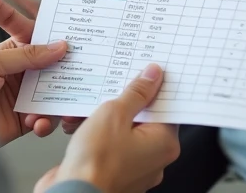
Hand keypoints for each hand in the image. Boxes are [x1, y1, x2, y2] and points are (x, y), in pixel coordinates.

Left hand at [0, 0, 84, 135]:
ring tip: (55, 109)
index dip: (55, 38)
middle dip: (64, 72)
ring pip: (53, 94)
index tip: (73, 38)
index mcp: (11, 51)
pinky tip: (37, 124)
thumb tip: (58, 46)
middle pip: (51, 69)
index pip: (36, 39)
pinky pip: (45, 119)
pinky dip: (45, 122)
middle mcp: (19, 72)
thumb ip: (28, 55)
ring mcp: (23, 96)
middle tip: (78, 74)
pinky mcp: (24, 120)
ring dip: (56, 102)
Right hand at [36, 65, 179, 192]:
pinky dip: (94, 134)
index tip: (143, 72)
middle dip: (121, 102)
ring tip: (85, 113)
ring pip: (122, 131)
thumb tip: (152, 77)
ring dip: (102, 118)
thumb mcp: (114, 114)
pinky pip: (108, 146)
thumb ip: (135, 93)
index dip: (153, 87)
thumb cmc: (95, 165)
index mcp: (164, 143)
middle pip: (143, 117)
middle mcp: (154, 159)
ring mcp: (134, 169)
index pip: (166, 106)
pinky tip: (78, 127)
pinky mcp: (113, 173)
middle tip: (108, 91)